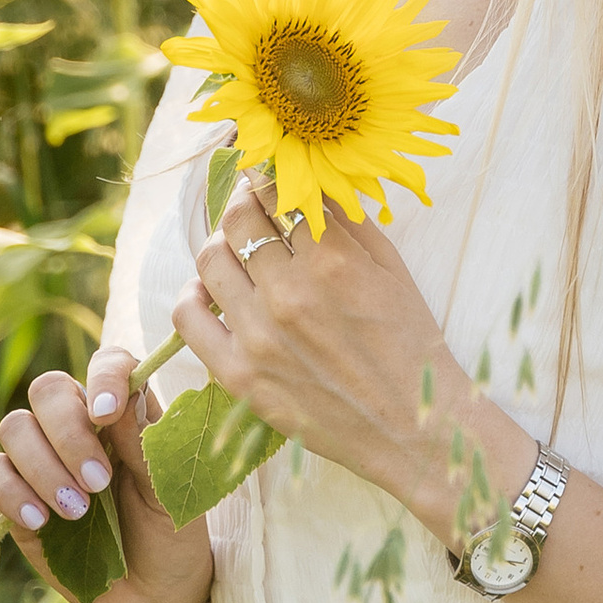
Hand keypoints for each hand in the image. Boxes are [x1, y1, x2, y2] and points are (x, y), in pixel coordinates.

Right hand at [0, 352, 212, 602]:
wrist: (154, 597)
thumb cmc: (173, 536)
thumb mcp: (171, 493)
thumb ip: (145, 447)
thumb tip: (123, 397)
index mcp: (126, 414)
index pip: (106, 365)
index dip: (102, 377)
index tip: (107, 413)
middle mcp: (80, 427)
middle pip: (48, 390)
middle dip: (67, 433)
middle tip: (98, 483)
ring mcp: (44, 460)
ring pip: (15, 428)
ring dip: (43, 466)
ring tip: (77, 511)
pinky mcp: (17, 497)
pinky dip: (13, 493)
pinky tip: (43, 521)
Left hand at [172, 187, 525, 552]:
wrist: (414, 428)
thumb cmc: (411, 345)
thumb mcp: (392, 270)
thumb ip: (348, 221)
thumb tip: (309, 181)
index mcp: (333, 261)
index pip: (276, 194)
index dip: (266, 176)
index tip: (266, 174)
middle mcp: (290, 294)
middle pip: (238, 219)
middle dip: (244, 202)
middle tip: (253, 205)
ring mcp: (259, 336)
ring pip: (210, 259)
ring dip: (221, 243)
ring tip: (237, 249)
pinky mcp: (239, 375)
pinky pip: (187, 317)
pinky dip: (193, 294)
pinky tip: (211, 292)